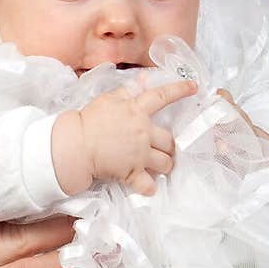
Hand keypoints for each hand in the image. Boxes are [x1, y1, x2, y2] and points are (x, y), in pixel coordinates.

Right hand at [53, 79, 195, 196]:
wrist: (75, 145)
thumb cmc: (89, 120)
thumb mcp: (108, 100)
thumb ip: (129, 90)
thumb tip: (144, 80)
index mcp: (137, 111)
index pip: (162, 97)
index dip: (180, 90)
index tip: (194, 87)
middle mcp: (143, 133)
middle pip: (169, 140)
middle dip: (171, 146)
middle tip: (166, 149)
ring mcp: (139, 154)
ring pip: (165, 163)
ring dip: (165, 165)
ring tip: (161, 167)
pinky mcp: (131, 172)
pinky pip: (147, 185)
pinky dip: (149, 187)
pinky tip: (149, 187)